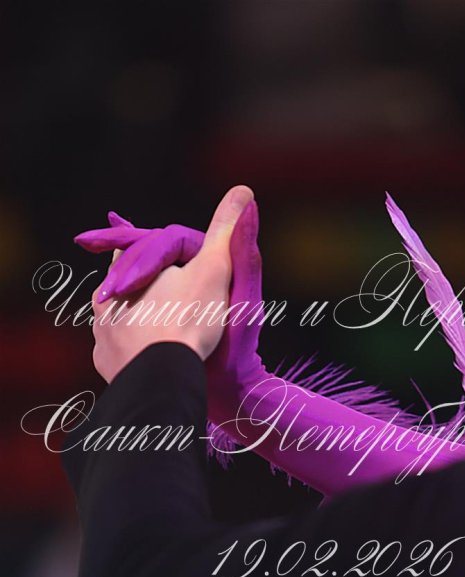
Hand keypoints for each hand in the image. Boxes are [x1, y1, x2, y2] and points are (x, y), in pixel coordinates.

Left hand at [88, 185, 253, 382]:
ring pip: (119, 315)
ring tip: (153, 320)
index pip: (146, 248)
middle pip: (129, 280)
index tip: (168, 246)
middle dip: (143, 278)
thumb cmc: (190, 322)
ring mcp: (102, 334)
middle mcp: (106, 298)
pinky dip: (132, 348)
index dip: (164, 247)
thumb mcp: (215, 270)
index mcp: (129, 269)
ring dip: (133, 313)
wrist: (164, 381)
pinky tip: (144, 353)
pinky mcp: (107, 365)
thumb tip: (243, 190)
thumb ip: (227, 231)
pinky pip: (118, 351)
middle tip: (158, 280)